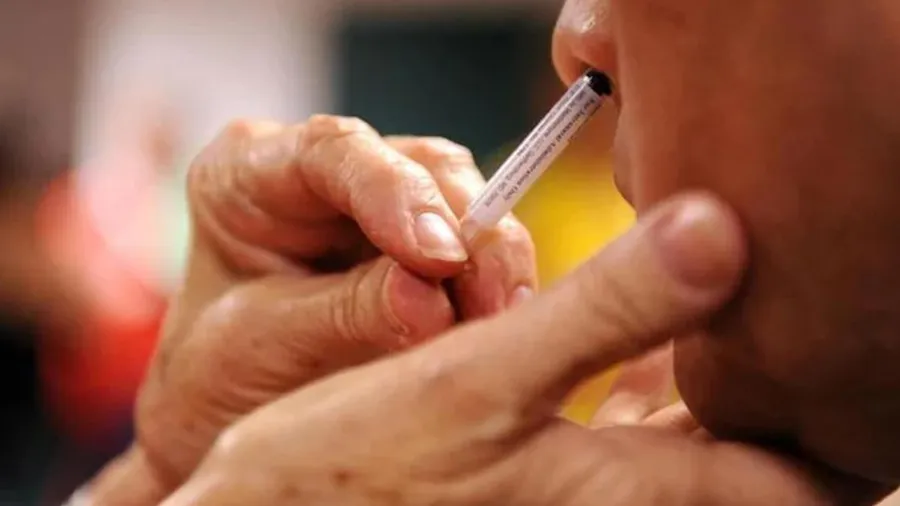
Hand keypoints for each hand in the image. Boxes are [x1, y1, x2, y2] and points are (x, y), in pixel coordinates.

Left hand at [85, 116, 536, 503]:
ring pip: (465, 203)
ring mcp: (381, 205)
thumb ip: (344, 315)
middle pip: (420, 167)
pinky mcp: (424, 245)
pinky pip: (477, 250)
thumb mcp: (263, 346)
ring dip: (493, 263)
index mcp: (248, 171)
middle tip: (494, 302)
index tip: (437, 254)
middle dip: (468, 232)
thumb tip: (433, 300)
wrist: (230, 415)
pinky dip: (494, 287)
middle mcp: (323, 173)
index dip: (393, 191)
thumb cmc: (220, 375)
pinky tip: (502, 323)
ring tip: (503, 320)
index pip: (330, 151)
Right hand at [163, 194, 875, 505]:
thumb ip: (607, 311)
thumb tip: (722, 231)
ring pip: (697, 435)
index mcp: (632, 496)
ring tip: (715, 287)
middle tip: (777, 288)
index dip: (838, 404)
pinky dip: (652, 377)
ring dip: (714, 368)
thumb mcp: (480, 377)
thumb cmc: (355, 474)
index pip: (807, 475)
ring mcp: (590, 497)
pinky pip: (636, 431)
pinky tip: (640, 329)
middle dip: (780, 375)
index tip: (828, 322)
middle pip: (763, 457)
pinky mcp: (551, 480)